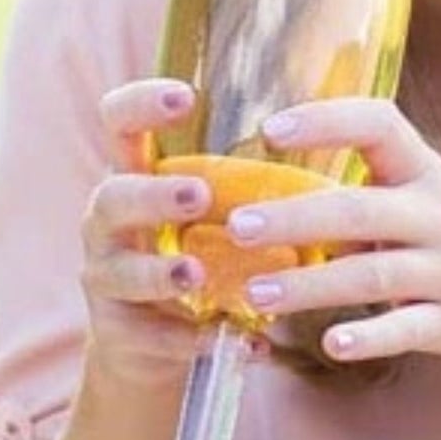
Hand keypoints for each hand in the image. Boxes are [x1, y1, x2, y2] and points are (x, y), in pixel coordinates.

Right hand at [75, 78, 220, 386]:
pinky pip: (148, 335)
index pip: (119, 122)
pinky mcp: (114, 331)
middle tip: (199, 195)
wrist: (152, 343)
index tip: (187, 96)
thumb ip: (247, 181)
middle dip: (154, 195)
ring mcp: (105, 276)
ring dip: (161, 272)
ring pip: (119, 271)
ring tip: (198, 273)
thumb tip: (335, 139)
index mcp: (135, 175)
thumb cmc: (199, 253)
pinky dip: (193, 339)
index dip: (142, 103)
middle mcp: (108, 221)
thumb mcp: (213, 212)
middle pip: (112, 196)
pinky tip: (244, 342)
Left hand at [229, 98, 440, 371]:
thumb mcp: (430, 191)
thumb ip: (368, 183)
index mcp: (427, 172)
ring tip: (258, 291)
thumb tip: (276, 181)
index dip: (328, 120)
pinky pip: (410, 329)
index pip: (380, 125)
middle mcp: (440, 216)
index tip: (272, 128)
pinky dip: (371, 337)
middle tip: (238, 225)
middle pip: (362, 210)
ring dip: (314, 284)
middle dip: (298, 216)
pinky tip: (331, 344)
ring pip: (376, 274)